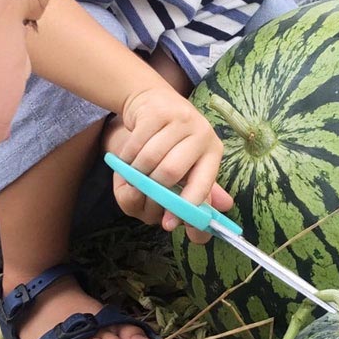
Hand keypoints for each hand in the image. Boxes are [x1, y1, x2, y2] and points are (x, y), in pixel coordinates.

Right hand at [105, 89, 231, 243]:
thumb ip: (196, 199)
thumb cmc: (174, 143)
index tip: (168, 223)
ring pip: (148, 161)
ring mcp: (179, 119)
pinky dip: (125, 159)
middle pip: (170, 173)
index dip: (186, 208)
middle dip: (152, 190)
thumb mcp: (190, 166)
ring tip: (134, 175)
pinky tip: (128, 158)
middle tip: (143, 196)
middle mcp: (201, 133)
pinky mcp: (155, 111)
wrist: (154, 102)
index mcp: (213, 151)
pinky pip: (133, 146)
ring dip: (135, 175)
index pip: (203, 186)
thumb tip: (200, 235)